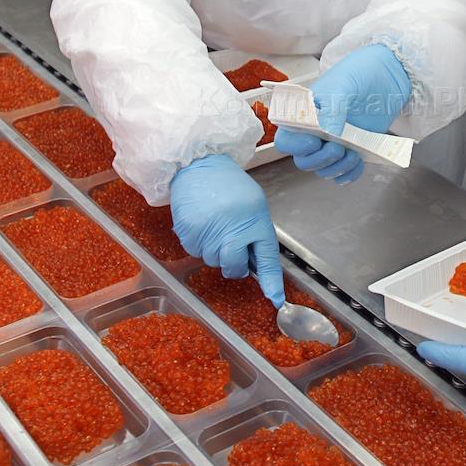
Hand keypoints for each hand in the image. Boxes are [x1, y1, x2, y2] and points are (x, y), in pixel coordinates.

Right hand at [170, 154, 284, 306]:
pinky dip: (199, 243)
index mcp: (256, 222)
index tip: (276, 299)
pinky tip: (202, 222)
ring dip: (215, 250)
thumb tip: (255, 264)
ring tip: (215, 223)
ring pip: (214, 261)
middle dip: (234, 264)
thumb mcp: (254, 204)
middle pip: (235, 267)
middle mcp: (233, 230)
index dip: (271, 282)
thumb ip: (256, 233)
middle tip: (232, 244)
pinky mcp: (189, 234)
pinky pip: (196, 252)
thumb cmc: (229, 185)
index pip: (267, 259)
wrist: (198, 166)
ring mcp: (210, 234)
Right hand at [274, 45, 410, 183]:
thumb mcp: (341, 87)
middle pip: (305, 161)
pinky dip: (350, 173)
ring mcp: (332, 143)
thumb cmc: (357, 75)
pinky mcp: (351, 150)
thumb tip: (330, 133)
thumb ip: (332, 109)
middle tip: (339, 148)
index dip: (297, 147)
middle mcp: (314, 132)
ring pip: (324, 169)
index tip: (315, 141)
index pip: (287, 141)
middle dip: (321, 159)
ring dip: (337, 167)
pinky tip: (359, 162)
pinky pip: (343, 172)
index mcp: (303, 115)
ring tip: (353, 153)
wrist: (385, 76)